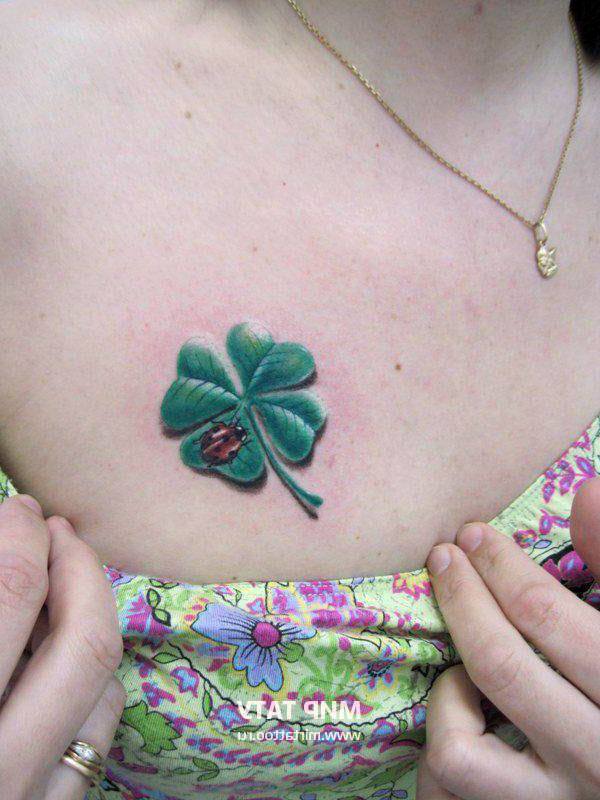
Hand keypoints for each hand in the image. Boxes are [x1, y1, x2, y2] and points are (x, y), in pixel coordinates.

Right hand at [0, 495, 124, 799]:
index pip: (7, 596)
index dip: (17, 538)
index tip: (16, 508)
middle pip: (82, 642)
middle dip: (79, 568)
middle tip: (53, 526)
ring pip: (102, 691)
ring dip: (94, 619)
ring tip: (67, 576)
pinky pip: (94, 742)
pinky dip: (92, 683)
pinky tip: (64, 652)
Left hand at [416, 477, 599, 799]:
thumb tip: (588, 491)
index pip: (552, 622)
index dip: (505, 569)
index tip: (476, 535)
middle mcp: (599, 760)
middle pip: (505, 669)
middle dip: (464, 599)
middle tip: (446, 555)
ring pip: (463, 750)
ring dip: (449, 688)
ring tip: (461, 660)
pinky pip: (453, 778)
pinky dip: (444, 734)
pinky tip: (465, 712)